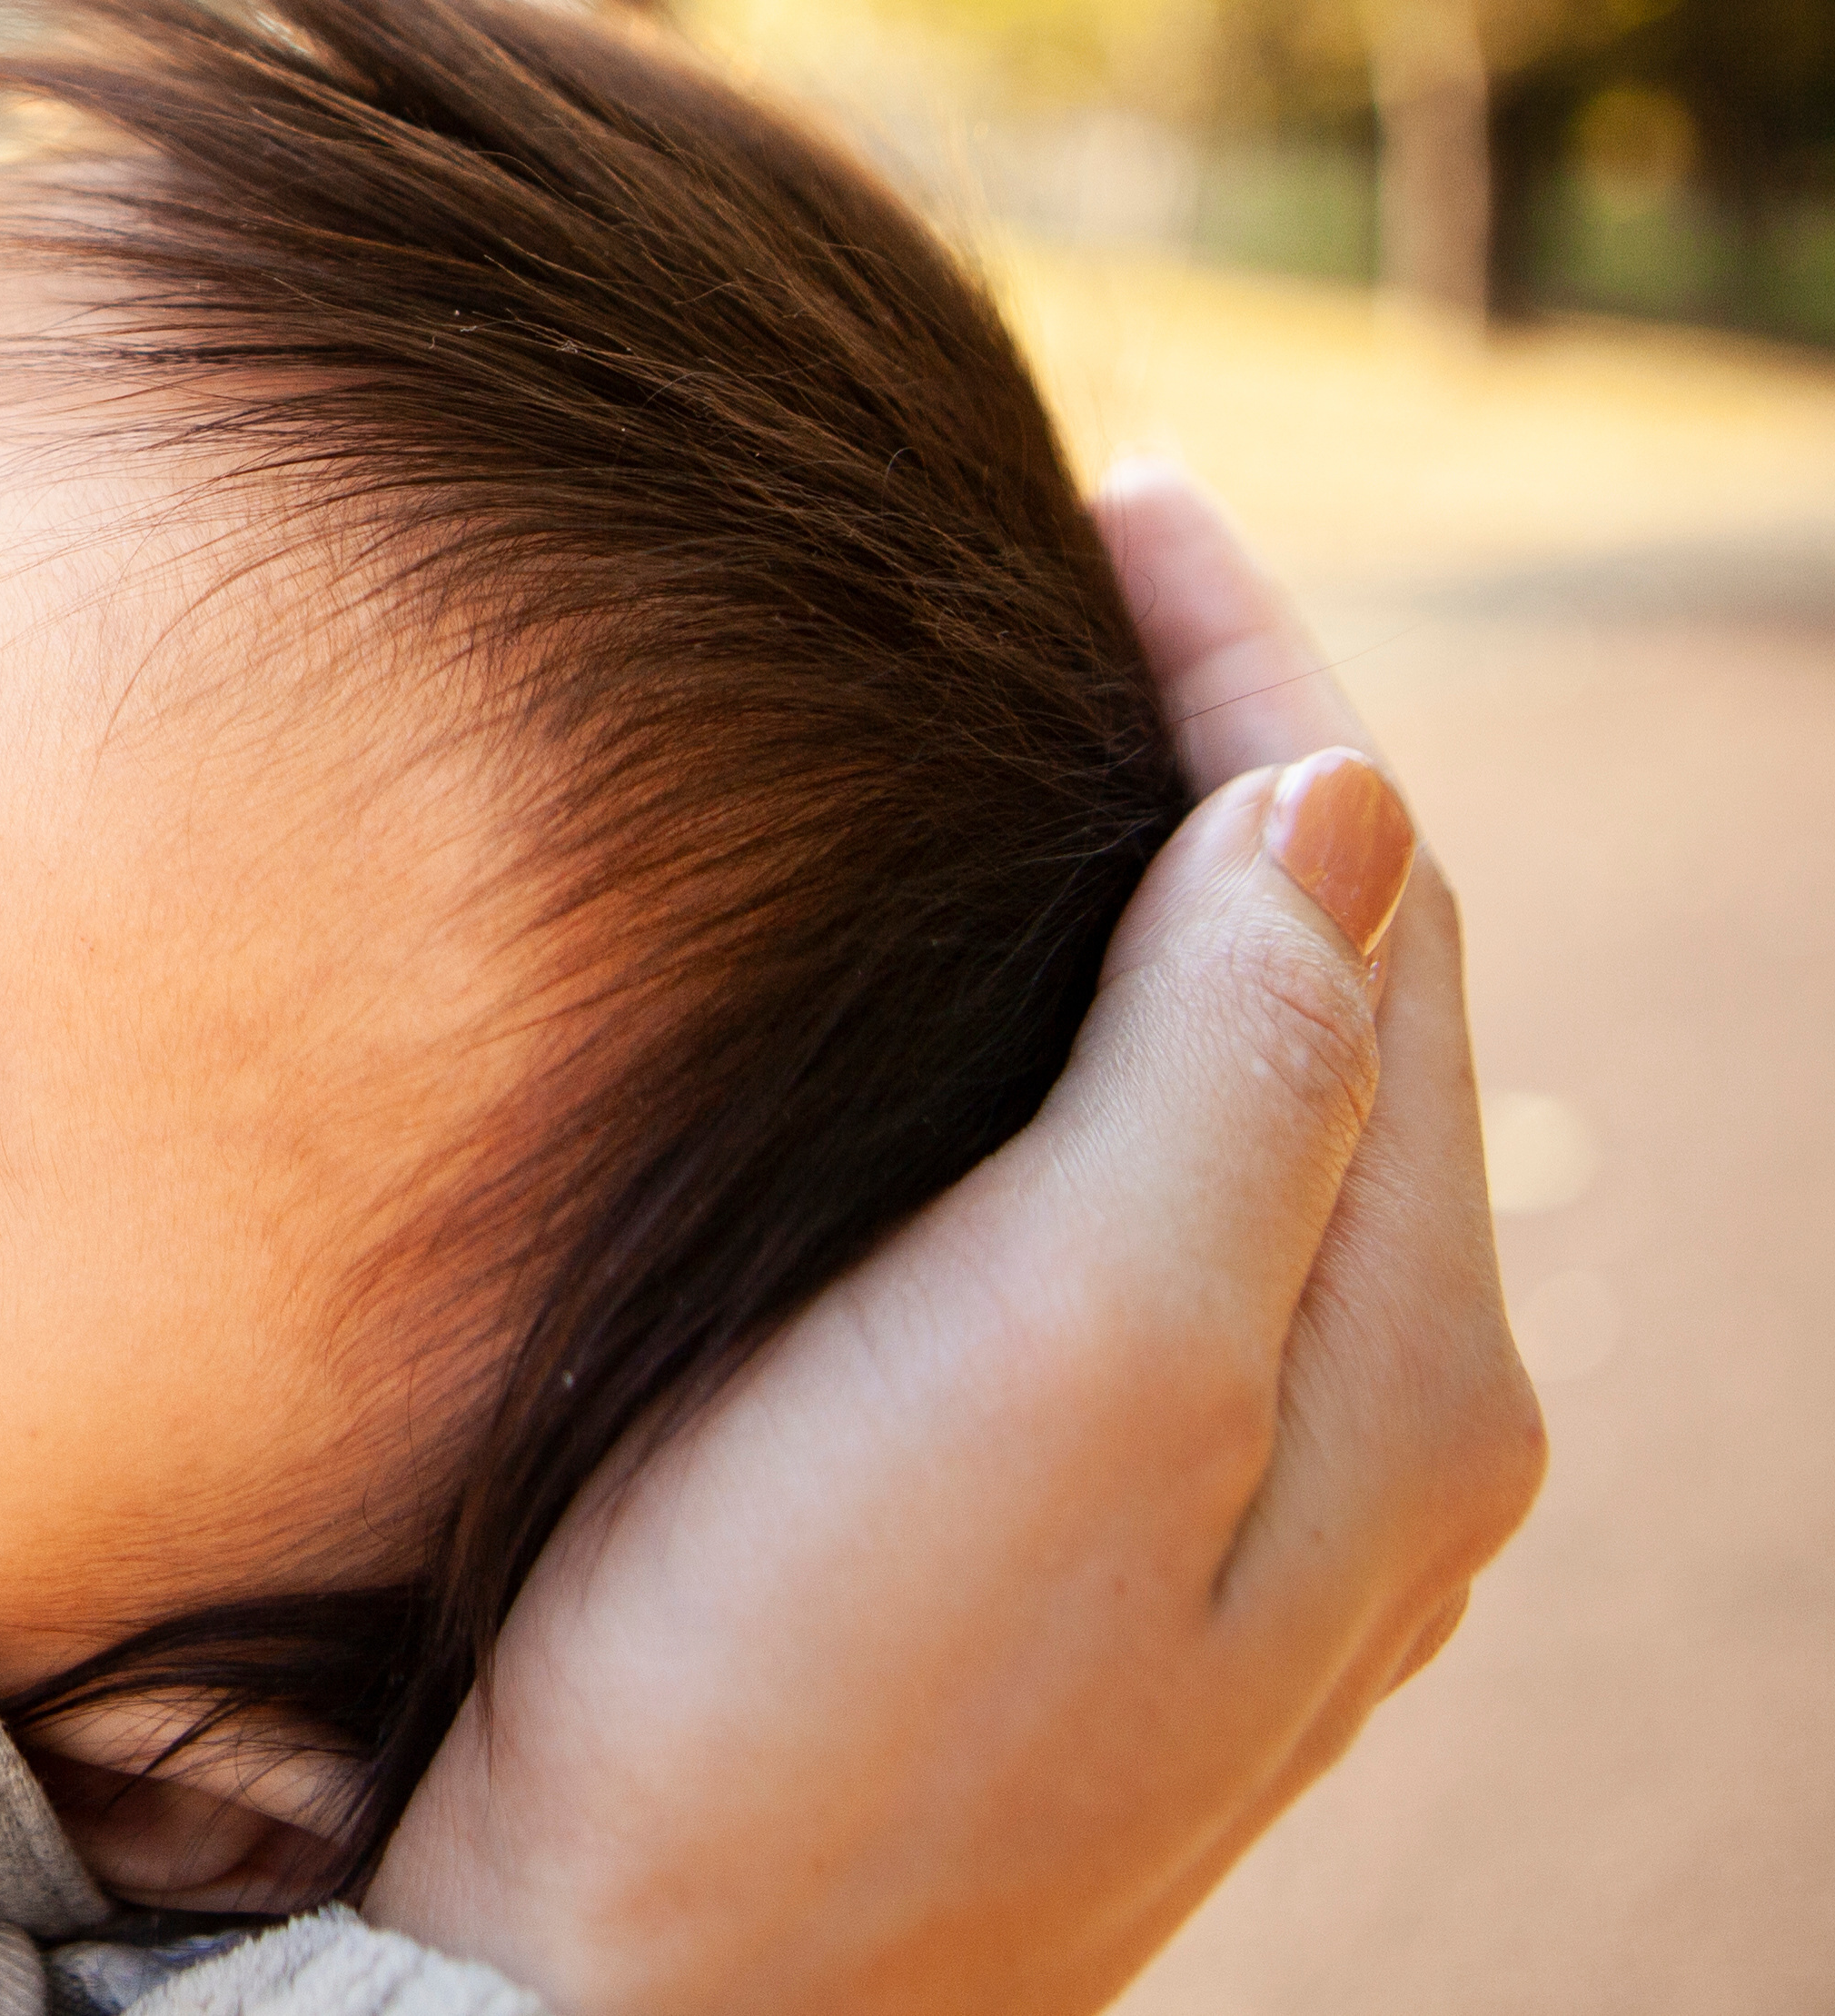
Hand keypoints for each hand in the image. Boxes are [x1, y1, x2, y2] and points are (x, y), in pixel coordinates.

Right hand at [361, 461, 1545, 2015]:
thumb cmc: (803, 1711)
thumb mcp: (1055, 1364)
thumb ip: (1225, 1077)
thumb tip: (1334, 800)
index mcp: (1407, 1371)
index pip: (1374, 912)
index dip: (1254, 681)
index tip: (1113, 499)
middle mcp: (1368, 1447)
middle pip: (1343, 1009)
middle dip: (1234, 774)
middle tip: (1072, 580)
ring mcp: (1231, 1523)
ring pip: (1255, 1122)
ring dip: (1167, 918)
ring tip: (1033, 755)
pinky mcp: (1079, 1569)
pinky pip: (1159, 1236)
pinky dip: (1102, 1069)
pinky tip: (991, 1035)